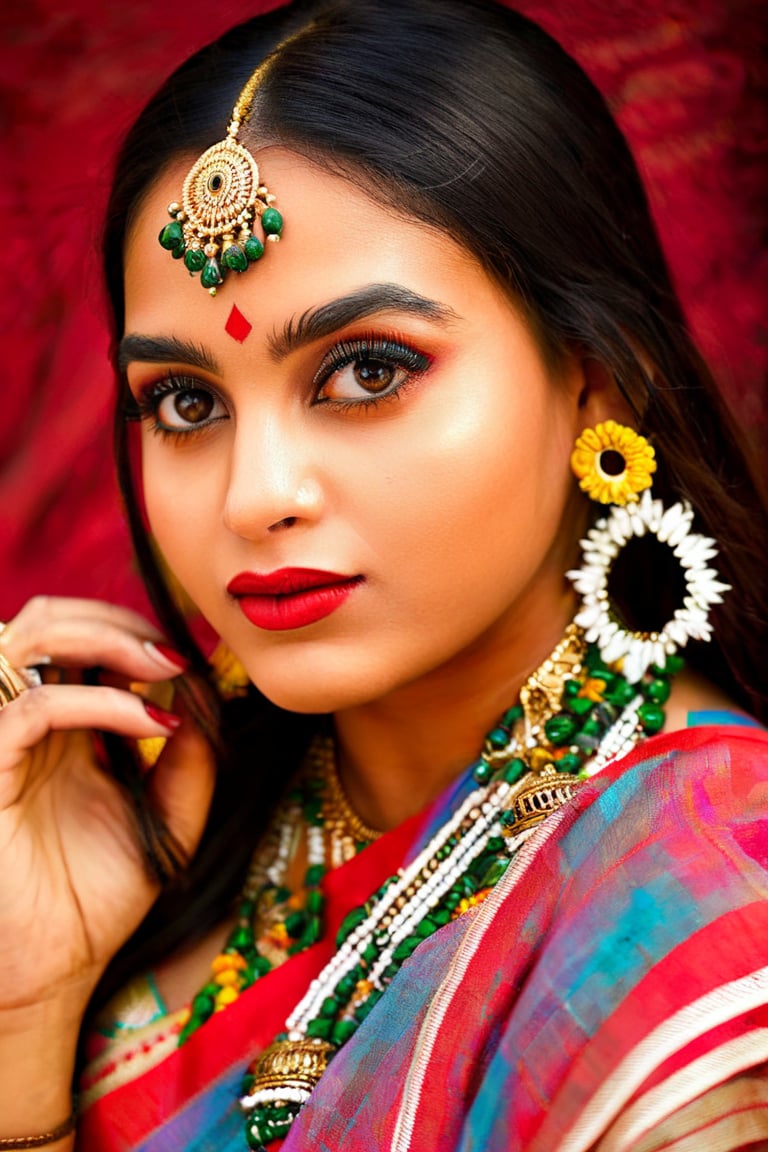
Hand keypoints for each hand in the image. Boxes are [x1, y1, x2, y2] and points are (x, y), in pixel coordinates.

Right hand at [0, 597, 215, 1021]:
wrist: (55, 972)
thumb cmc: (100, 899)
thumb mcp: (167, 818)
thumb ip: (190, 761)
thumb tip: (206, 697)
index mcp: (63, 726)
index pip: (82, 638)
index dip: (136, 629)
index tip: (195, 659)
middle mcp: (28, 723)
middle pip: (49, 619)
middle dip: (117, 618)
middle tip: (175, 654)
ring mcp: (4, 743)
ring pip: (28, 638)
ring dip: (103, 636)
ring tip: (163, 667)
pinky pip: (34, 709)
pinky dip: (100, 702)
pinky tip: (151, 724)